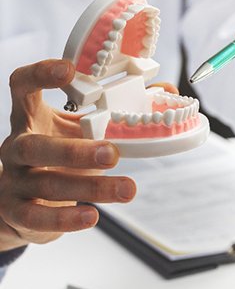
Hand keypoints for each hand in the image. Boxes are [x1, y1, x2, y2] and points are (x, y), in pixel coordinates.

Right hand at [0, 59, 135, 250]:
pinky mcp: (17, 211)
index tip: (68, 70)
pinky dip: (66, 218)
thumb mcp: (80, 130)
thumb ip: (116, 110)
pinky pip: (38, 217)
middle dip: (75, 150)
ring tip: (127, 189)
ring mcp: (14, 180)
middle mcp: (17, 146)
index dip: (40, 74)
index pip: (22, 86)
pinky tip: (92, 217)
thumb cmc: (58, 157)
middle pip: (35, 145)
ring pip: (47, 182)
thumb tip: (165, 89)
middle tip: (113, 153)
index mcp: (31, 118)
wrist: (21, 201)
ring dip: (89, 187)